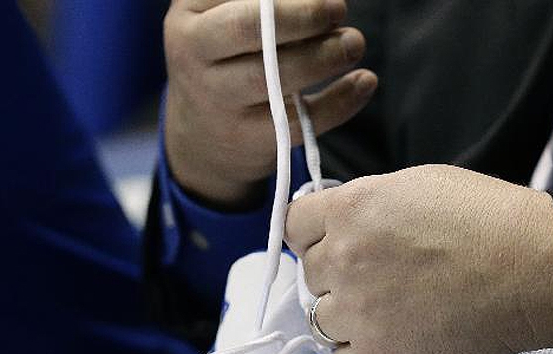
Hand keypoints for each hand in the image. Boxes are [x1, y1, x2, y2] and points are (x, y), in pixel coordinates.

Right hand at [164, 0, 377, 207]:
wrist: (204, 136)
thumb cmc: (227, 58)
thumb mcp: (224, 17)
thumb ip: (263, 3)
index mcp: (188, 14)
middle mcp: (192, 55)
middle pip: (252, 27)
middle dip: (304, 16)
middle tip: (338, 10)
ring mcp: (217, 102)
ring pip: (273, 78)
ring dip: (325, 57)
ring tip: (353, 43)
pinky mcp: (247, 140)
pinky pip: (299, 121)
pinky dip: (340, 102)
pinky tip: (364, 82)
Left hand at [284, 164, 552, 353]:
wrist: (532, 268)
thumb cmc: (489, 219)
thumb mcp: (418, 184)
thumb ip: (369, 204)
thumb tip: (345, 224)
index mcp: (350, 208)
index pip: (295, 225)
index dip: (316, 237)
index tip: (338, 246)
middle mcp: (342, 258)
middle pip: (311, 278)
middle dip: (339, 280)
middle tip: (381, 283)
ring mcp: (357, 311)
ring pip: (321, 324)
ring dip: (348, 323)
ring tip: (390, 319)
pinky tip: (381, 353)